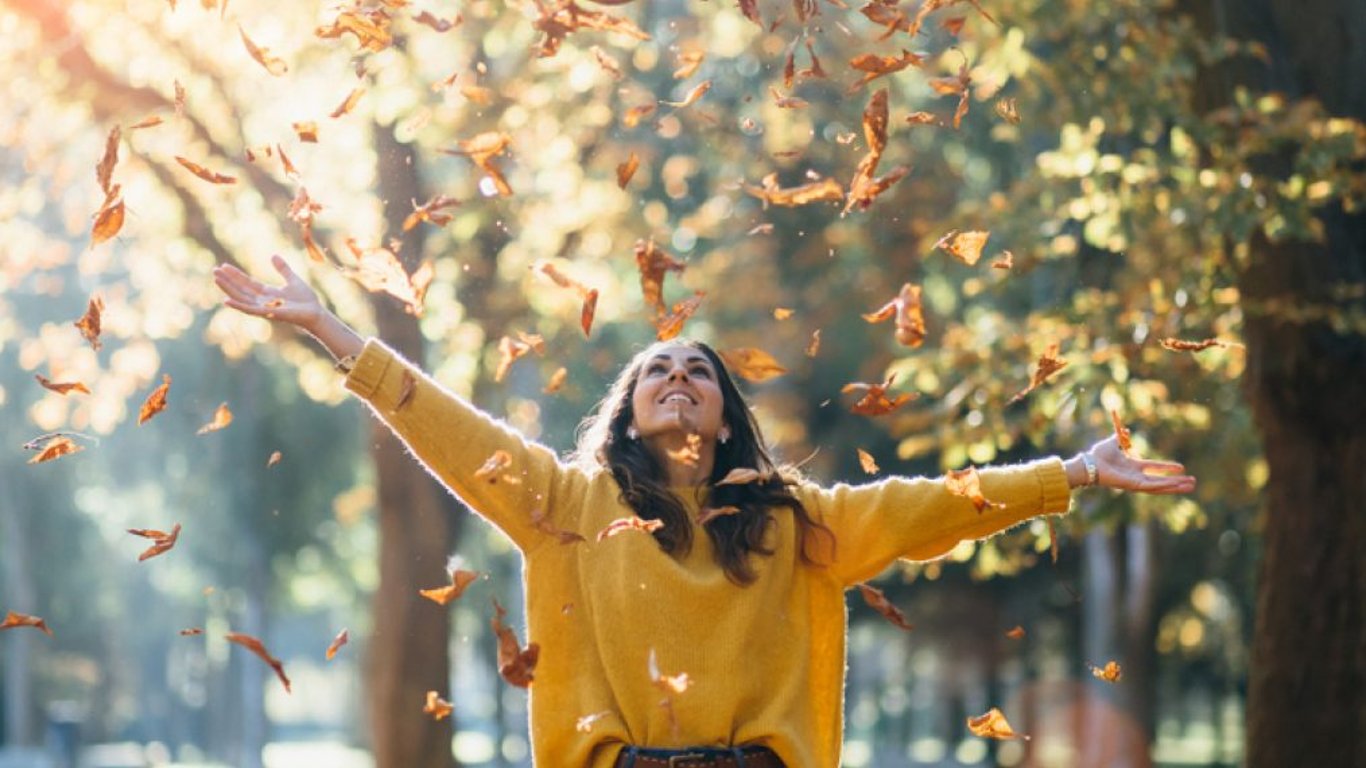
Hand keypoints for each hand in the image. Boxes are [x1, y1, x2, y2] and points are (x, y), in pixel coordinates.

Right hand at [213, 255, 323, 330]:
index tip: (223, 266)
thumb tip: (273, 255)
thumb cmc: (306, 300)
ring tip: (216, 279)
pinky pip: (249, 310)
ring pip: (242, 298)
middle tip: (214, 270)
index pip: (247, 282)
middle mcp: (263, 301)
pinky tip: (225, 300)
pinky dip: (238, 305)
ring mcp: (264, 308)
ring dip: (229, 289)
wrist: (316, 313)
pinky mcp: (268, 313)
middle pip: (241, 290)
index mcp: (268, 293)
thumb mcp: (292, 279)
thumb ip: (283, 269)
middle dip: (228, 281)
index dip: (236, 275)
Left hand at [1078, 435, 1196, 494]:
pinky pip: (1152, 486)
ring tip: (1191, 485)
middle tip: (1193, 482)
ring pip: (1160, 486)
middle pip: (1161, 481)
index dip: (1167, 468)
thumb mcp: (1112, 442)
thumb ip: (1119, 436)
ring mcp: (1136, 482)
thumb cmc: (1097, 455)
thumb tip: (1124, 429)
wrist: (1089, 463)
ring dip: (1175, 486)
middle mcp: (1136, 476)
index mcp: (1132, 467)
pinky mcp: (1134, 486)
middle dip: (1177, 482)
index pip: (1154, 468)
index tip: (1182, 468)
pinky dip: (1164, 485)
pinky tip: (1176, 485)